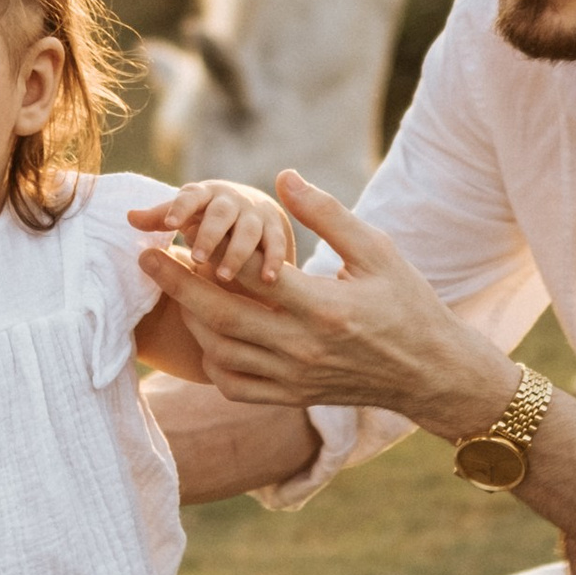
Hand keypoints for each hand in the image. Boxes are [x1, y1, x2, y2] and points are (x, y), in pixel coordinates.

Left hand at [128, 177, 300, 290]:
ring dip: (236, 252)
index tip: (169, 224)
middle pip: (220, 214)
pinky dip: (274, 259)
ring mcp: (255, 214)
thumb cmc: (208, 215)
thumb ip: (160, 217)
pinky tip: (268, 279)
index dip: (180, 208)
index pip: (190, 196)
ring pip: (248, 231)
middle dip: (209, 234)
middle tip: (196, 258)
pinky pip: (277, 243)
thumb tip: (129, 217)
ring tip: (224, 276)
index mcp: (205, 195)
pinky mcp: (276, 229)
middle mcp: (231, 201)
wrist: (255, 209)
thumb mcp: (187, 213)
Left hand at [135, 169, 515, 438]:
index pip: (249, 277)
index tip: (171, 234)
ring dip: (192, 320)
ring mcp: (294, 378)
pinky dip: (212, 361)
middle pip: (221, 318)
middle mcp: (303, 347)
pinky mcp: (291, 397)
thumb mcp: (376, 250)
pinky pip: (235, 386)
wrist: (429, 372)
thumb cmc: (406, 302)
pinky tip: (207, 333)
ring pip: (221, 353)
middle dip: (176, 287)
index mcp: (323, 307)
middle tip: (146, 260)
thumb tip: (281, 177)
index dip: (204, 254)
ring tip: (177, 288)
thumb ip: (326, 213)